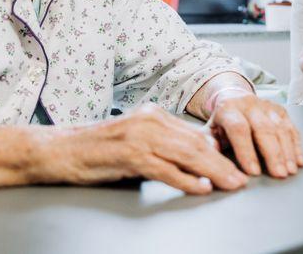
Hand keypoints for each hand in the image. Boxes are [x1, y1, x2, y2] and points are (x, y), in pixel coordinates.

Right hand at [40, 104, 248, 194]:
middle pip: (196, 143)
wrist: (61, 149)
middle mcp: (150, 121)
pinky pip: (164, 169)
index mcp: (154, 115)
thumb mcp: (137, 140)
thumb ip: (164, 145)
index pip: (195, 134)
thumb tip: (197, 159)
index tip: (236, 164)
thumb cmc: (99, 150)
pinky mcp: (129, 155)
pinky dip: (185, 179)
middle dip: (223, 162)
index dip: (219, 151)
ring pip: (186, 154)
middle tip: (241, 179)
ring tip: (230, 184)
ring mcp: (140, 137)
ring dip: (213, 171)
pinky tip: (200, 187)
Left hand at [207, 93, 302, 177]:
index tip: (253, 172)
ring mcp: (267, 106)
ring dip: (287, 151)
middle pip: (264, 128)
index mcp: (228, 109)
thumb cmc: (221, 122)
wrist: (232, 97)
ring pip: (280, 128)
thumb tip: (212, 163)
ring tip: (290, 170)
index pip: (239, 129)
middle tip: (279, 174)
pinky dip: (297, 145)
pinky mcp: (280, 110)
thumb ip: (209, 146)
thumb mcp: (209, 131)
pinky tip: (298, 161)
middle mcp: (249, 105)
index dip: (247, 151)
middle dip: (273, 154)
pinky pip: (291, 127)